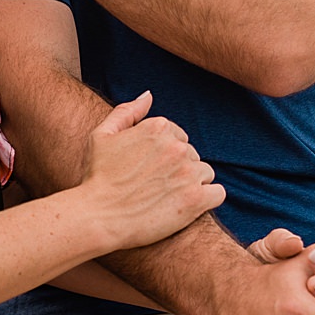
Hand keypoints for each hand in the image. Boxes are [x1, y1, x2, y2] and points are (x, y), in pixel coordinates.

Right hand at [78, 92, 224, 250]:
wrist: (97, 218)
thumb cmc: (96, 178)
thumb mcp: (102, 135)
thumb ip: (128, 111)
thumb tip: (149, 95)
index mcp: (157, 128)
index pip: (178, 137)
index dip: (165, 156)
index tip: (150, 172)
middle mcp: (176, 146)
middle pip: (192, 155)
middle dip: (179, 169)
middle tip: (156, 188)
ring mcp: (187, 172)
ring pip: (205, 173)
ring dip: (192, 184)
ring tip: (169, 199)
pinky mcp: (195, 199)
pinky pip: (217, 193)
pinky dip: (207, 200)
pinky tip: (188, 207)